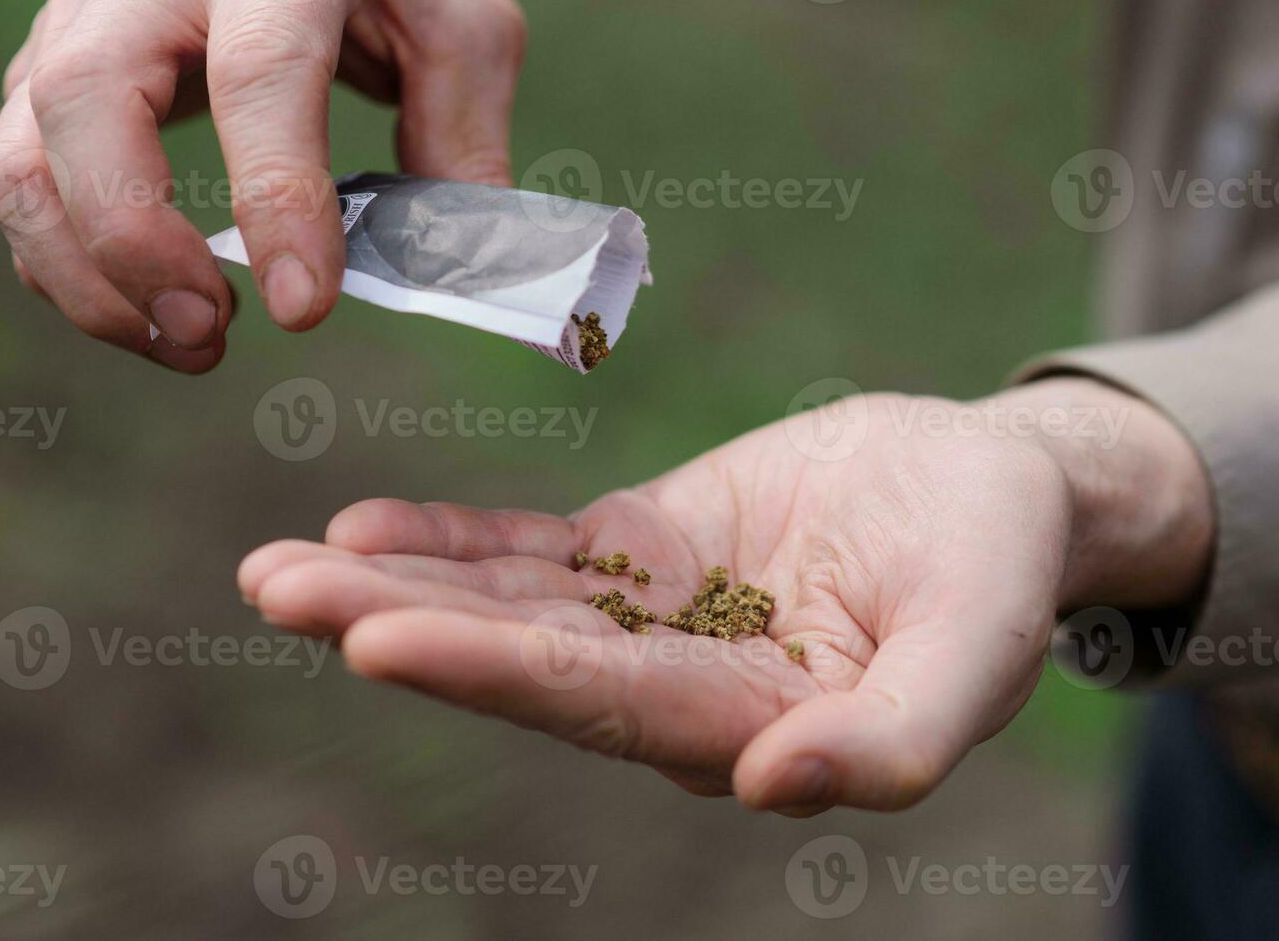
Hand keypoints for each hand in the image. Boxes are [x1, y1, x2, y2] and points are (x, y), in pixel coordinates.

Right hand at [0, 0, 525, 372]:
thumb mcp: (459, 29)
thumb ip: (459, 139)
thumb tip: (450, 270)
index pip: (260, 72)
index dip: (276, 198)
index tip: (302, 306)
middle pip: (86, 101)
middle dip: (135, 243)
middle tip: (209, 334)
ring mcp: (86, 17)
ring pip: (22, 152)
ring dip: (85, 277)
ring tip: (188, 342)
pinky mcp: (53, 66)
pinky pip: (24, 177)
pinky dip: (70, 265)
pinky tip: (152, 308)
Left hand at [239, 379, 1212, 811]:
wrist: (993, 489)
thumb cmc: (1000, 563)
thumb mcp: (978, 646)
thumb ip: (894, 737)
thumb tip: (770, 790)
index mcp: (751, 726)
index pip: (600, 706)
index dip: (490, 672)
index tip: (373, 640)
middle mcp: (679, 690)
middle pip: (523, 664)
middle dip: (402, 628)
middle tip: (278, 593)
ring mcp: (653, 620)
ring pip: (510, 608)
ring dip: (399, 586)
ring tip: (281, 572)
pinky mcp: (644, 555)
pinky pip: (536, 552)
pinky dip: (455, 541)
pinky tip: (366, 527)